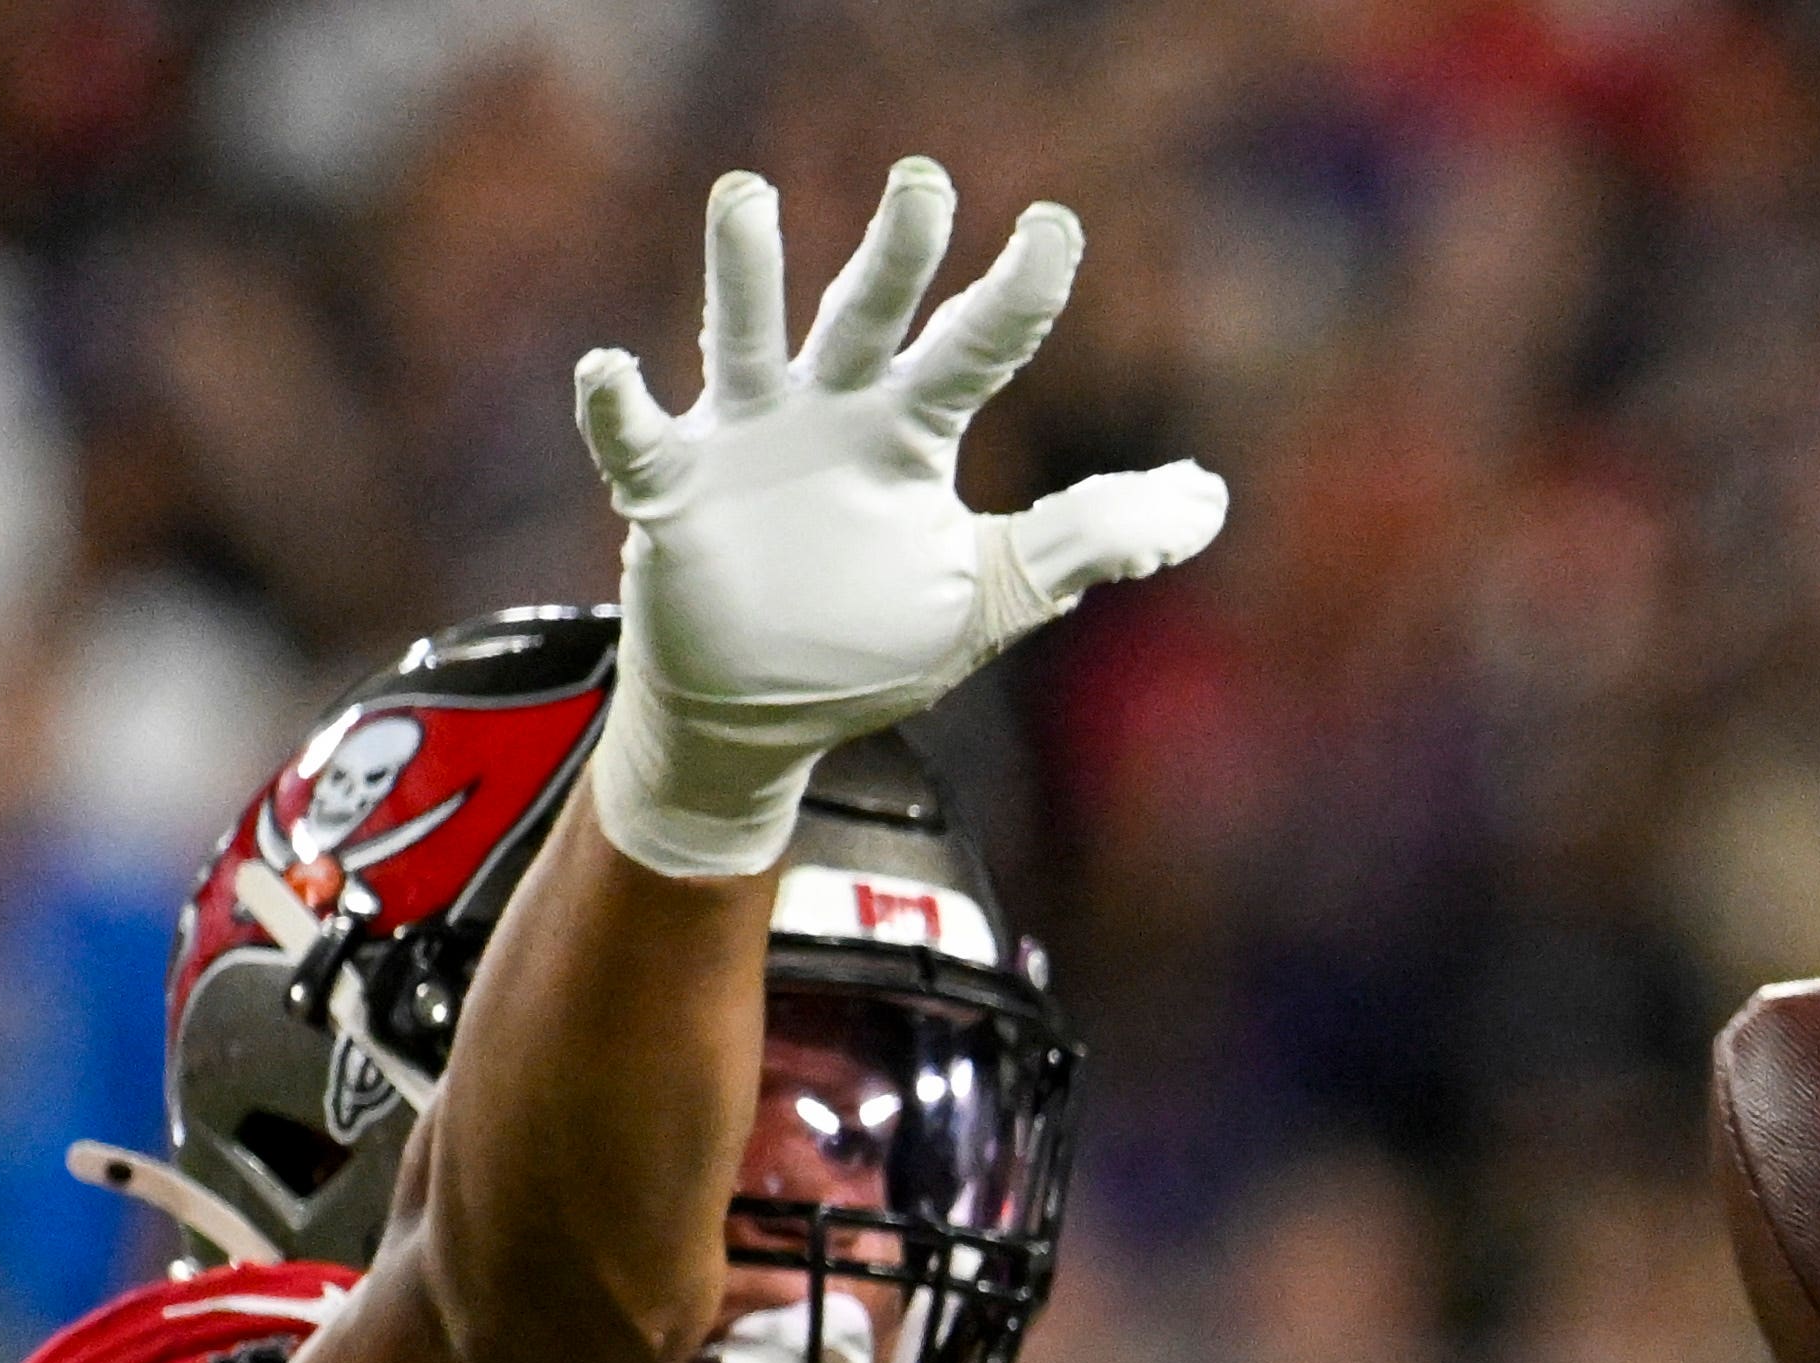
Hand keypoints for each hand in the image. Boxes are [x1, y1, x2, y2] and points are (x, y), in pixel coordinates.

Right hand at [574, 160, 1228, 876]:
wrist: (764, 720)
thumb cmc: (873, 637)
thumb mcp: (996, 591)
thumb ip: (1092, 538)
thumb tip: (1208, 501)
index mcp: (910, 431)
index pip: (977, 346)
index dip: (1018, 292)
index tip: (1055, 230)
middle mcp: (831, 412)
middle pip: (870, 314)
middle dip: (897, 252)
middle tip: (925, 185)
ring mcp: (748, 444)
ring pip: (748, 339)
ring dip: (747, 274)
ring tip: (747, 198)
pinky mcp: (674, 495)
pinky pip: (640, 441)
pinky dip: (620, 407)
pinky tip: (612, 371)